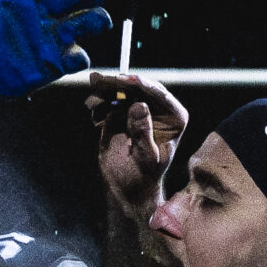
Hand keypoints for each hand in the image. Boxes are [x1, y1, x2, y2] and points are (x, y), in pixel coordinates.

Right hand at [87, 70, 187, 219]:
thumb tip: (139, 105)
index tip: (129, 79)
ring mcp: (137, 111)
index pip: (159, 95)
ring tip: (93, 102)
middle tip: (101, 80)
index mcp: (173, 118)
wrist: (127, 187)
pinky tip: (94, 112)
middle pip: (138, 88)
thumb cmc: (144, 175)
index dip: (143, 85)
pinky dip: (99, 104)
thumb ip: (143, 131)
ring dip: (105, 92)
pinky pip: (108, 102)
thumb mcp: (146, 156)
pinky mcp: (119, 115)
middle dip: (119, 84)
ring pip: (121, 93)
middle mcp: (157, 110)